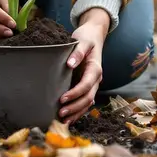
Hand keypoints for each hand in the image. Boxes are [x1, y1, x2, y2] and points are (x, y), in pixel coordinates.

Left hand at [59, 9, 108, 123]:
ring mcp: (92, 84)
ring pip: (87, 103)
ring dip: (76, 113)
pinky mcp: (87, 86)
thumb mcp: (83, 40)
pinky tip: (68, 118)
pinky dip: (77, 111)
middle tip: (60, 113)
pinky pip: (84, 102)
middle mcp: (96, 79)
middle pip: (88, 98)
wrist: (93, 36)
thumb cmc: (87, 37)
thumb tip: (70, 64)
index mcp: (95, 69)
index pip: (86, 85)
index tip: (62, 99)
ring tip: (63, 121)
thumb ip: (78, 52)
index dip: (75, 93)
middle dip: (75, 107)